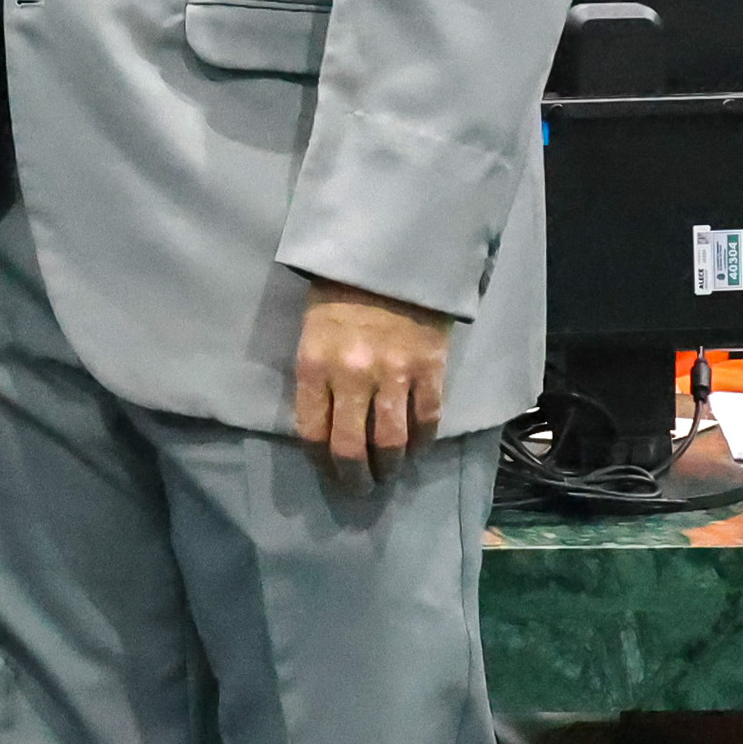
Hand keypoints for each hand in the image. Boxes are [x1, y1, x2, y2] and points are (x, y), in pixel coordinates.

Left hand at [290, 280, 453, 482]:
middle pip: (351, 447)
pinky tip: (417, 450)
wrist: (392, 253)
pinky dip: (422, 442)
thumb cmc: (342, 290)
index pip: (313, 432)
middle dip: (355, 478)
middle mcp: (352, 376)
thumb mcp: (312, 331)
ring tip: (389, 477)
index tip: (329, 475)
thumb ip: (317, 376)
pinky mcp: (430, 368)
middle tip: (360, 490)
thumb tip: (325, 423)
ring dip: (390, 468)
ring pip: (392, 442)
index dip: (321, 463)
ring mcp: (394, 374)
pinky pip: (427, 419)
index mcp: (315, 365)